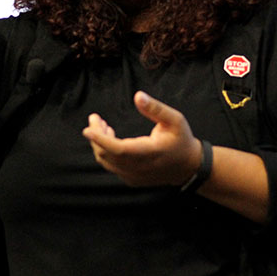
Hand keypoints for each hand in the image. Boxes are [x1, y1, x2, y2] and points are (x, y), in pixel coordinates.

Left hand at [82, 91, 202, 186]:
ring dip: (99, 144)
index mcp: (149, 153)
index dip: (101, 140)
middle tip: (94, 119)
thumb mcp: (175, 119)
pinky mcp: (132, 179)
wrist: (189, 167)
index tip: (88, 129)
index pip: (119, 149)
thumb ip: (155, 108)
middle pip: (107, 155)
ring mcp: (134, 176)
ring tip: (102, 126)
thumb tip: (137, 96)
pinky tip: (110, 138)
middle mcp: (139, 168)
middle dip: (96, 136)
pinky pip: (112, 166)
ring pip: (107, 162)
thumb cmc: (181, 140)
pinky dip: (106, 152)